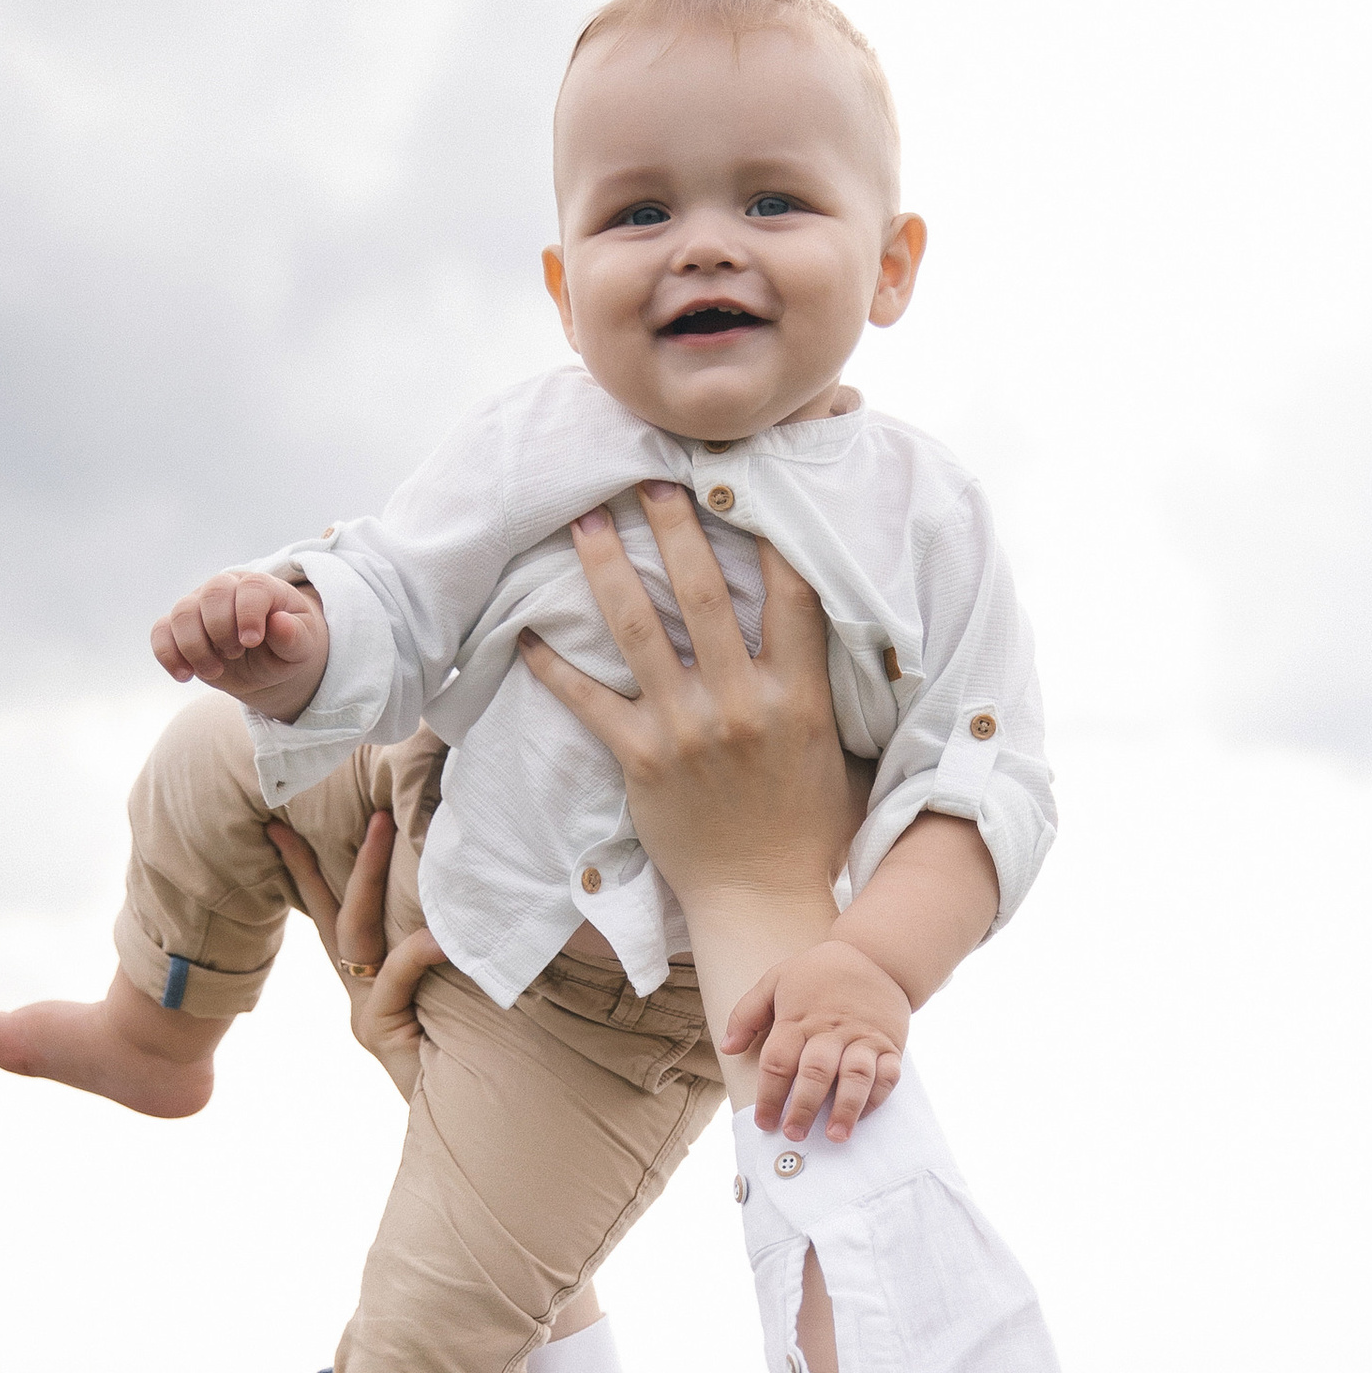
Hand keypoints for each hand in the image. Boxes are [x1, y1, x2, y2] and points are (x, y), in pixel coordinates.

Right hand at [152, 567, 328, 718]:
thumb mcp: (303, 646)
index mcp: (261, 588)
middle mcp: (227, 589)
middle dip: (220, 629)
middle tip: (235, 654)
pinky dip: (167, 654)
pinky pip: (160, 632)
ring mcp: (200, 606)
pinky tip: (184, 676)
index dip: (248, 613)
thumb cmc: (288, 646)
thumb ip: (295, 636)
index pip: (251, 587)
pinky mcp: (180, 628)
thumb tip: (280, 622)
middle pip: (212, 594)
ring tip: (215, 671)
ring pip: (182, 613)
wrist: (270, 662)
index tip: (252, 642)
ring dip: (195, 646)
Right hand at [265, 803, 444, 1098]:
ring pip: (358, 932)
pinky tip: (444, 934)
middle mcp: (358, 993)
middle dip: (331, 856)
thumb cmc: (464, 1059)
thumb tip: (460, 903)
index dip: (304, 871)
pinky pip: (396, 977)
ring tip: (385, 826)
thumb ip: (436, 959)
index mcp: (367, 983)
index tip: (280, 826)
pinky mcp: (381, 1030)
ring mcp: (365, 1013)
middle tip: (352, 805)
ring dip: (368, 875)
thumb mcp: (446, 999)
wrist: (464, 1121)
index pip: (328, 914)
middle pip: (334, 913)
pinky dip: (418, 952)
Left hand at [515, 492, 854, 1046]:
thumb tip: (843, 622)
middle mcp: (742, 704)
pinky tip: (528, 632)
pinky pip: (589, 702)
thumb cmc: (809, 825)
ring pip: (639, 632)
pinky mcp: (641, 762)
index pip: (792, 591)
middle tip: (647, 473)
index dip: (770, 529)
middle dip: (673, 526)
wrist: (763, 899)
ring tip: (586, 521)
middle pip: (703, 593)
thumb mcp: (841, 748)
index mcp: (800, 696)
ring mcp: (687, 731)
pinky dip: (556, 667)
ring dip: (607, 570)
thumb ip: (831, 685)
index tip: (747, 479)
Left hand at [733, 937, 908, 1141]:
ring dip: (845, 1108)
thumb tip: (728, 1047)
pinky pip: (888, 1074)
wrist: (876, 955)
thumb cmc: (820, 972)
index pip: (779, 1062)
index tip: (763, 1121)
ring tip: (834, 1135)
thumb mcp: (776, 980)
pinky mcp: (889, 1044)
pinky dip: (876, 1097)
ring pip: (855, 1076)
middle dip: (803, 1107)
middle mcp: (831, 1030)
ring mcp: (863, 1038)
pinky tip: (862, 1116)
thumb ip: (748, 1013)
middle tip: (793, 1134)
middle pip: (816, 1073)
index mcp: (799, 1018)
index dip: (769, 1095)